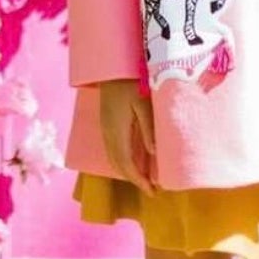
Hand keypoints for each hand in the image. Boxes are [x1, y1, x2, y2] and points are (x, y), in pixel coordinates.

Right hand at [98, 78, 157, 194]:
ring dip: (128, 173)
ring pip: (114, 159)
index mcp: (117, 130)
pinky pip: (112, 151)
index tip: (152, 191)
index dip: (138, 180)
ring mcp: (104, 129)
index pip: (127, 163)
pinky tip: (134, 164)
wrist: (110, 68)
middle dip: (134, 180)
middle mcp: (108, 133)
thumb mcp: (143, 103)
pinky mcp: (106, 125)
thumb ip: (148, 127)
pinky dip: (122, 163)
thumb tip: (154, 152)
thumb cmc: (130, 82)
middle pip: (119, 165)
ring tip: (145, 180)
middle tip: (153, 190)